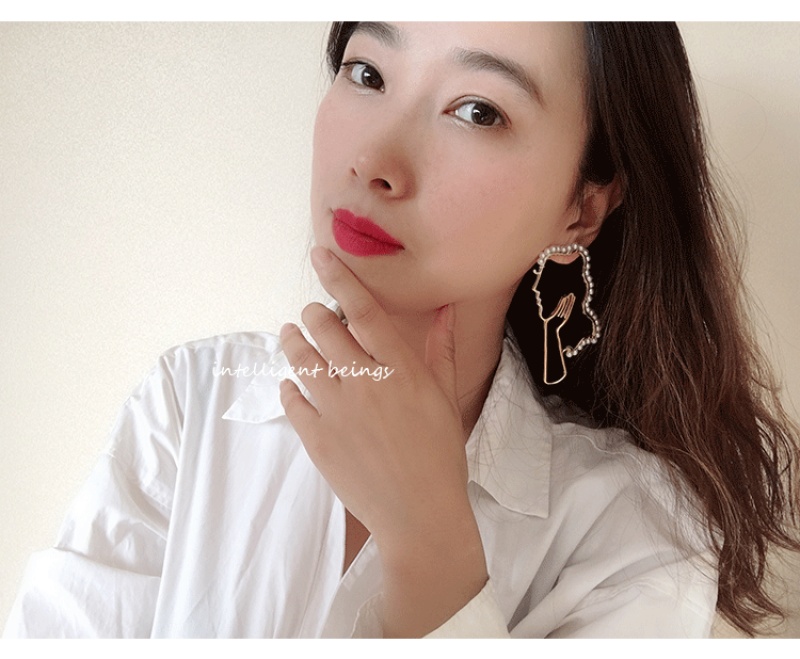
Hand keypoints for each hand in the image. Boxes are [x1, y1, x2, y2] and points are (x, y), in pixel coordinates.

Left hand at [278, 246, 487, 635]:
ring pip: (299, 358)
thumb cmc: (441, 455)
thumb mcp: (446, 398)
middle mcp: (364, 382)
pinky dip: (289, 387)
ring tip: (291, 336)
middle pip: (323, 327)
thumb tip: (447, 309)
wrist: (419, 515)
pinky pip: (290, 399)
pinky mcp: (316, 438)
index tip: (320, 254)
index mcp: (399, 369)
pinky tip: (294, 387)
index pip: (364, 310)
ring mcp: (336, 410)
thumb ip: (442, 350)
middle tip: (314, 315)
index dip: (340, 277)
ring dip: (292, 341)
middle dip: (314, 313)